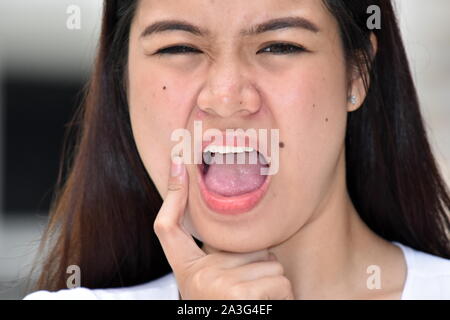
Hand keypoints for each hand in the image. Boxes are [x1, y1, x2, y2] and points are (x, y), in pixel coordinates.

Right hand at [153, 157, 293, 299]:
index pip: (168, 229)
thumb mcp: (218, 281)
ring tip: (255, 302)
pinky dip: (280, 296)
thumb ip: (221, 254)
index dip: (173, 195)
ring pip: (268, 264)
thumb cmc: (231, 305)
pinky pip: (279, 280)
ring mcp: (219, 288)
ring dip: (270, 282)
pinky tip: (264, 308)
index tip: (178, 160)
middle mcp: (196, 278)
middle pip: (246, 245)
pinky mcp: (245, 298)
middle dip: (258, 264)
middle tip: (247, 290)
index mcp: (187, 272)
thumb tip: (230, 217)